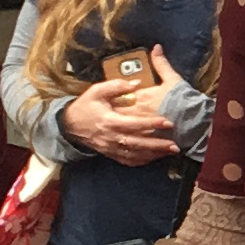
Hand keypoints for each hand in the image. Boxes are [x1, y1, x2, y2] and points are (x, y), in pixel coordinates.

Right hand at [63, 81, 178, 162]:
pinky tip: (155, 158)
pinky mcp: (110, 154)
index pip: (134, 123)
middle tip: (175, 144)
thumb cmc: (85, 106)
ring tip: (171, 151)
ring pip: (135, 154)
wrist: (69, 125)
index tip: (167, 122)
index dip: (151, 123)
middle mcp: (111, 137)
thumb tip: (136, 83)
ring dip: (154, 154)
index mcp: (109, 121)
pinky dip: (142, 161)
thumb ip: (117, 86)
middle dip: (157, 145)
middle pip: (138, 143)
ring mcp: (111, 148)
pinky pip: (128, 161)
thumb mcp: (97, 91)